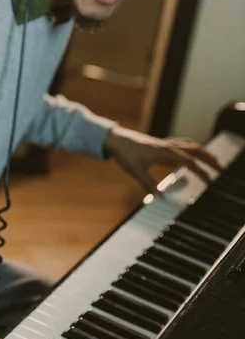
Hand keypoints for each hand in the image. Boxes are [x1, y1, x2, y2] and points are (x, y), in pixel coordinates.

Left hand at [103, 126, 220, 195]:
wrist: (118, 140)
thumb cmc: (127, 155)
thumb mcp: (136, 172)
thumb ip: (149, 185)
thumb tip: (161, 198)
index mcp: (166, 152)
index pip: (189, 162)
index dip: (201, 172)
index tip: (210, 181)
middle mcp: (169, 145)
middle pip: (195, 150)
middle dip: (209, 159)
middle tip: (220, 168)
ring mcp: (166, 143)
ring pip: (191, 145)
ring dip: (203, 152)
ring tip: (213, 160)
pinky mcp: (163, 144)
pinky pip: (182, 144)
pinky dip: (192, 148)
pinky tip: (194, 153)